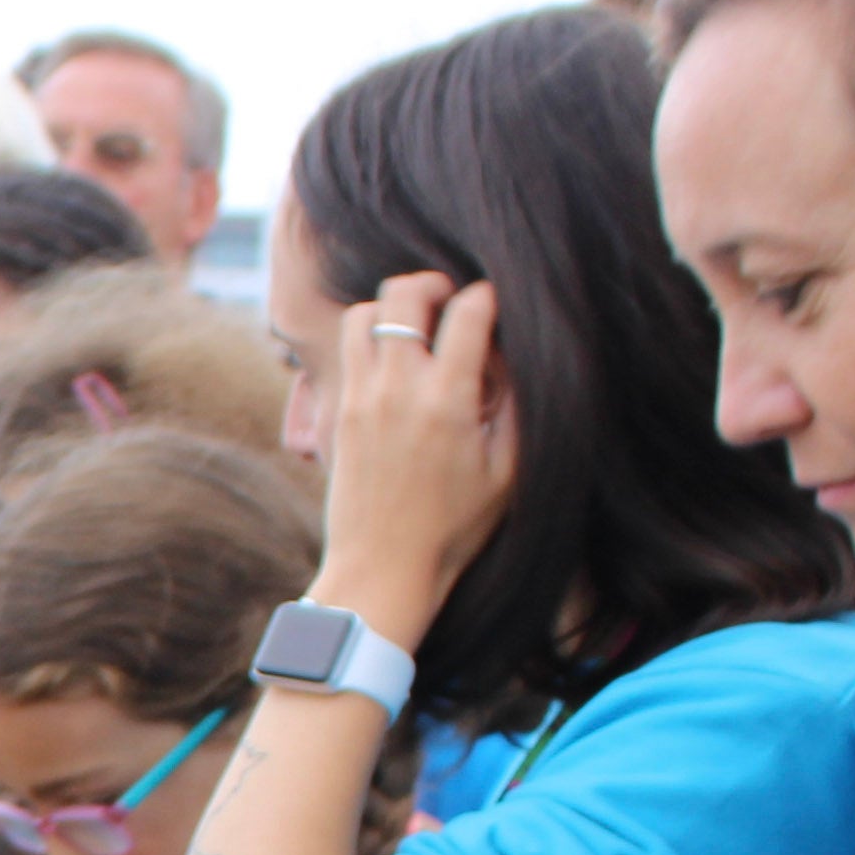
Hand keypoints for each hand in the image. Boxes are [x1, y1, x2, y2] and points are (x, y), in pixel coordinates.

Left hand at [311, 271, 516, 654]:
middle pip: (405, 293)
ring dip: (394, 307)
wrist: (382, 570)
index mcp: (447, 400)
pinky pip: (348, 346)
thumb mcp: (508, 472)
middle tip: (451, 304)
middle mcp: (398, 388)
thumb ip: (516, 405)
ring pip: (366, 311)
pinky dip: (369, 335)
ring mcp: (361, 396)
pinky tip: (394, 359)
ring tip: (418, 329)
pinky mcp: (338, 410)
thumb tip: (514, 354)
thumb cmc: (454, 529)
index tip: (496, 310)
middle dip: (435, 284)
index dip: (489, 297)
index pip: (469, 310)